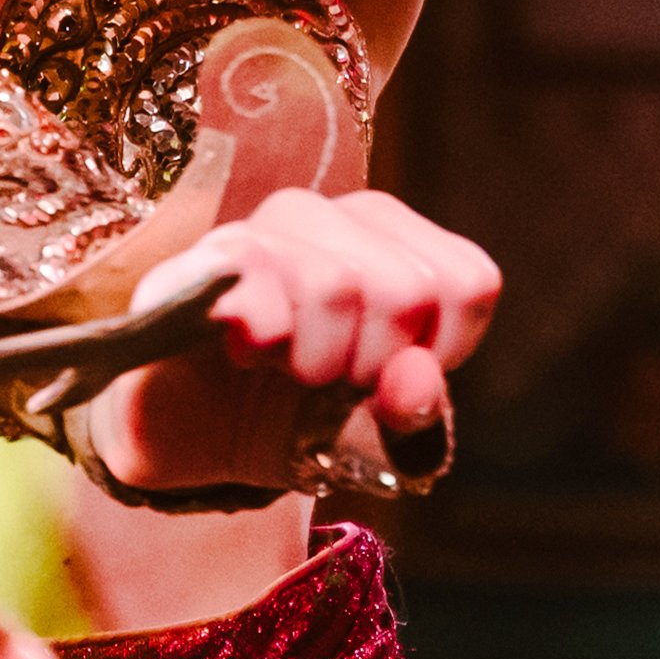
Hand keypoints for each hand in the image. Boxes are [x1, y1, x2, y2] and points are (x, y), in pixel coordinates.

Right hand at [80, 188, 496, 502]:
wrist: (192, 441)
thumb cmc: (295, 418)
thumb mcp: (374, 435)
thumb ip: (415, 413)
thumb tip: (416, 380)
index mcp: (392, 240)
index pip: (467, 280)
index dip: (442, 350)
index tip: (391, 377)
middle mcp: (331, 217)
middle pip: (408, 287)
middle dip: (374, 364)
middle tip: (328, 382)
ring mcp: (261, 230)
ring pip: (336, 282)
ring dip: (316, 360)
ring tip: (284, 370)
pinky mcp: (197, 261)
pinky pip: (252, 275)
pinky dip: (262, 338)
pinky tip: (245, 354)